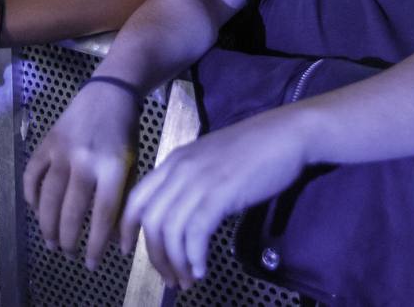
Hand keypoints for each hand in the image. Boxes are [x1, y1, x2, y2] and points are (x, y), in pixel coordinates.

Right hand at [23, 83, 140, 268]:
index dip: (96, 244)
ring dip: (47, 225)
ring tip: (51, 243)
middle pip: (72, 211)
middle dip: (69, 239)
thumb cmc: (125, 134)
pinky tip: (36, 211)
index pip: (102, 216)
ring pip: (48, 198)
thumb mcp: (133, 167)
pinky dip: (31, 197)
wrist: (108, 94)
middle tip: (68, 253)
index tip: (92, 264)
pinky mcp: (45, 143)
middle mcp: (85, 161)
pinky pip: (32, 176)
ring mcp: (61, 152)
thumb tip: (119, 246)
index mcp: (113, 168)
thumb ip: (125, 204)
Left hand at [120, 110, 309, 288]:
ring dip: (176, 262)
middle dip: (155, 255)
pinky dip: (194, 256)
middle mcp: (179, 170)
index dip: (127, 228)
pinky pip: (196, 233)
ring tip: (186, 280)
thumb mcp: (210, 162)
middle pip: (150, 220)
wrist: (286, 133)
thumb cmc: (255, 149)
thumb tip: (182, 218)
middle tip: (169, 278)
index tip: (128, 250)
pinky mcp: (220, 193)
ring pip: (170, 230)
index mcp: (174, 162)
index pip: (136, 198)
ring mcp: (199, 180)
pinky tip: (201, 269)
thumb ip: (191, 183)